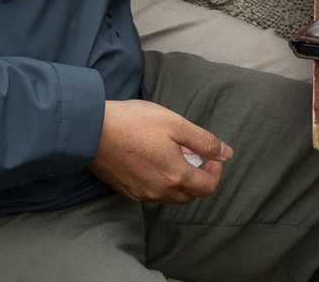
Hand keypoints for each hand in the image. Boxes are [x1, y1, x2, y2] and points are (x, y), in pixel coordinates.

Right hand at [89, 98, 229, 203]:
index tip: (213, 157)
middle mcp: (158, 192)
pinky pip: (152, 194)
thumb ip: (204, 142)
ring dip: (180, 181)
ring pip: (170, 196)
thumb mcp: (176, 124)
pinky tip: (155, 161)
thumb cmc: (134, 122)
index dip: (216, 173)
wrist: (91, 130)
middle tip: (196, 156)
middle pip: (189, 196)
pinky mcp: (125, 191)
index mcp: (174, 176)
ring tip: (175, 155)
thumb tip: (227, 154)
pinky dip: (161, 182)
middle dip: (199, 179)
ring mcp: (140, 194)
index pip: (207, 188)